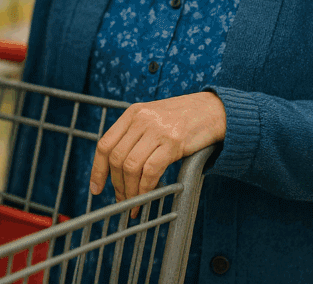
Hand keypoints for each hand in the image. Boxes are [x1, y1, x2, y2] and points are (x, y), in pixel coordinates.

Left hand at [89, 92, 225, 216]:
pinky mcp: (173, 142)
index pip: (105, 144)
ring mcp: (157, 130)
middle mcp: (141, 119)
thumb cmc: (184, 118)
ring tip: (135, 202)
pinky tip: (148, 196)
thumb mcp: (153, 118)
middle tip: (122, 200)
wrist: (215, 110)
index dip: (98, 169)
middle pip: (116, 158)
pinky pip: (150, 171)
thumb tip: (119, 169)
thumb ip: (135, 135)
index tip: (96, 188)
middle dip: (117, 185)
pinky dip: (146, 188)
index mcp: (132, 113)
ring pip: (130, 166)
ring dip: (131, 190)